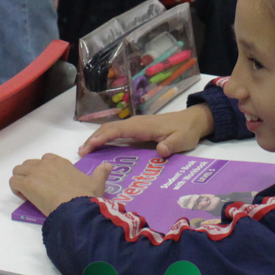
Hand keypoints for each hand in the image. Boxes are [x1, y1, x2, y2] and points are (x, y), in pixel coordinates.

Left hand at [10, 154, 113, 214]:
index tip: (48, 182)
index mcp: (62, 163)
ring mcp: (35, 173)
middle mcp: (47, 164)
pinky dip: (16, 189)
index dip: (44, 170)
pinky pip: (13, 182)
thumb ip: (101, 173)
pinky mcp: (26, 184)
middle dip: (30, 174)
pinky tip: (25, 198)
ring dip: (21, 180)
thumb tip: (109, 165)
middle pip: (29, 164)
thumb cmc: (86, 196)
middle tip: (37, 189)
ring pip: (18, 170)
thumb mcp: (97, 183)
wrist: (76, 207)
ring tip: (28, 194)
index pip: (47, 159)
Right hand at [79, 103, 214, 158]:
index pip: (117, 130)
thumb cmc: (186, 131)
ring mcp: (136, 125)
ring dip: (97, 138)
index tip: (89, 146)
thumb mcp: (182, 140)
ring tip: (85, 151)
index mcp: (142, 126)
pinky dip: (105, 137)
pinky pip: (117, 132)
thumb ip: (171, 145)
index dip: (102, 138)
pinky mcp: (137, 129)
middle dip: (94, 139)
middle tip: (81, 153)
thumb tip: (160, 150)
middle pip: (109, 128)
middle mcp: (135, 123)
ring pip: (111, 129)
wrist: (192, 121)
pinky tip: (99, 147)